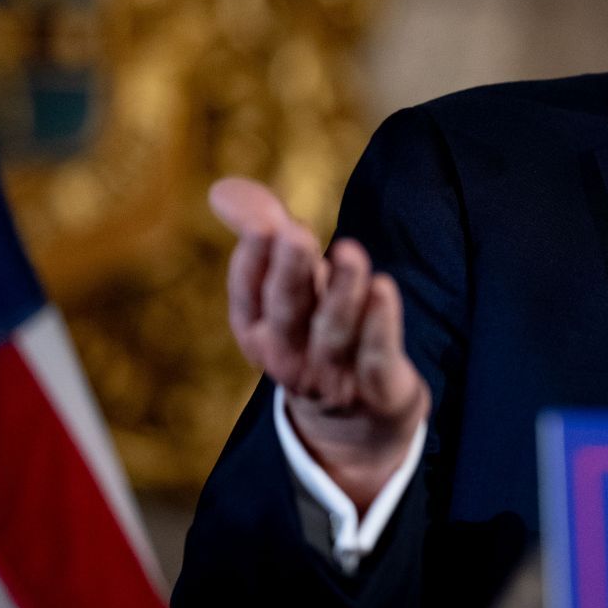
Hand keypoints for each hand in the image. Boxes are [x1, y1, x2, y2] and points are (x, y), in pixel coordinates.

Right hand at [209, 177, 430, 511]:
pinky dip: (380, 325)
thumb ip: (263, 232)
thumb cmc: (314, 333)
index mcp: (258, 331)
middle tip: (295, 232)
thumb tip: (222, 187)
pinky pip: (376, 355)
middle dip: (290, 273)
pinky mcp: (376, 387)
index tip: (264, 226)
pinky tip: (385, 288)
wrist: (356, 421)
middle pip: (287, 312)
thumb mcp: (287, 286)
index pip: (247, 295)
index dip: (254, 262)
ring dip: (341, 292)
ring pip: (334, 332)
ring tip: (350, 251)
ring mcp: (332, 376)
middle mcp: (288, 355)